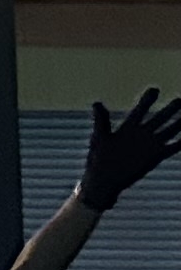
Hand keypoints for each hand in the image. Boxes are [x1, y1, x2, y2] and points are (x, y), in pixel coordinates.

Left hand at [79, 90, 180, 208]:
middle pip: (159, 119)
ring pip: (168, 131)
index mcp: (127, 128)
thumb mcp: (100, 137)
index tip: (155, 89)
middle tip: (180, 100)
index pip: (140, 110)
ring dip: (179, 123)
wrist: (103, 180)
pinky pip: (172, 147)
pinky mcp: (155, 157)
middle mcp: (141, 135)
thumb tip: (97, 103)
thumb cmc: (98, 159)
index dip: (147, 100)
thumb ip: (101, 120)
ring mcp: (149, 146)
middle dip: (170, 109)